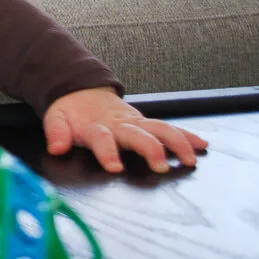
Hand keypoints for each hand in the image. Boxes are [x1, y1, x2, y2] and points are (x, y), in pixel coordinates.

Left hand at [42, 86, 207, 173]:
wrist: (82, 92)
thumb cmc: (70, 112)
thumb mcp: (56, 119)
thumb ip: (56, 132)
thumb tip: (56, 148)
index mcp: (95, 126)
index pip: (101, 139)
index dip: (107, 152)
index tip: (115, 167)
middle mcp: (119, 124)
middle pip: (138, 135)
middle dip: (151, 149)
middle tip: (160, 167)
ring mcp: (135, 122)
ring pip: (160, 128)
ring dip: (176, 143)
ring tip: (190, 160)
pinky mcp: (146, 123)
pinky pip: (169, 128)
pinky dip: (186, 135)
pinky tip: (202, 145)